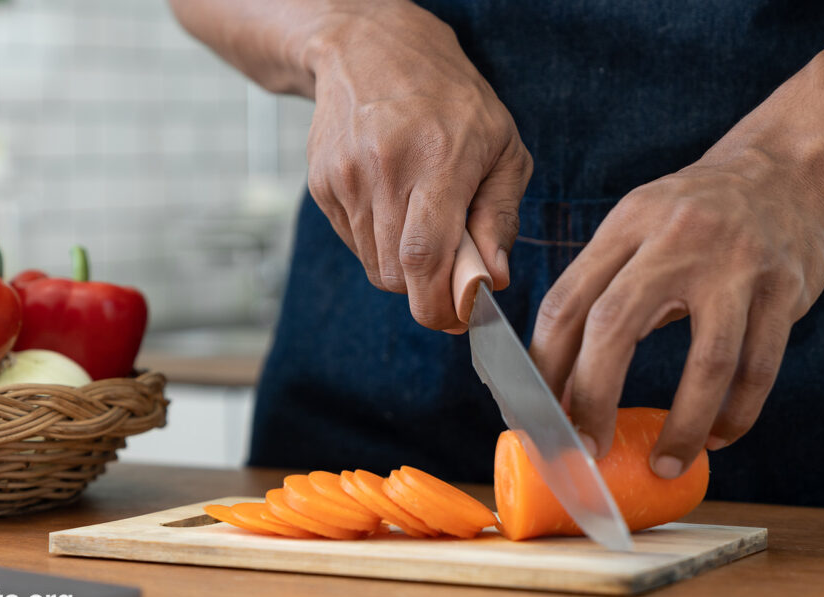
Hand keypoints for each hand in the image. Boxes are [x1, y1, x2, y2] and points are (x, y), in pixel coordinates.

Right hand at [305, 1, 531, 329]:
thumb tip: (493, 279)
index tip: (454, 319)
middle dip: (426, 289)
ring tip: (421, 221)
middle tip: (450, 274)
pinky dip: (378, 242)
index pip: (425, 255)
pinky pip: (353, 244)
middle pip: (397, 272)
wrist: (370, 51)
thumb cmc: (449, 99)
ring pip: (374, 265)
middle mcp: (385, 169)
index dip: (437, 302)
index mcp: (438, 159)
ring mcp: (346, 178)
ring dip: (403, 265)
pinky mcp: (322, 185)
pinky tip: (392, 202)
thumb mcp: (501, 145)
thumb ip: (500, 215)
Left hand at [529, 149, 823, 476]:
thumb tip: (559, 381)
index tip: (540, 414)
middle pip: (614, 328)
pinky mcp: (785, 287)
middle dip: (593, 397)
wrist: (784, 169)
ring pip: (707, 361)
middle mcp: (675, 241)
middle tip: (586, 448)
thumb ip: (599, 288)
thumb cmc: (690, 216)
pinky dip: (737, 412)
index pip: (566, 302)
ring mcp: (735, 264)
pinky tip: (718, 437)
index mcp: (625, 226)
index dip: (545, 366)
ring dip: (682, 424)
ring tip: (663, 463)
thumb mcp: (634, 226)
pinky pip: (760, 366)